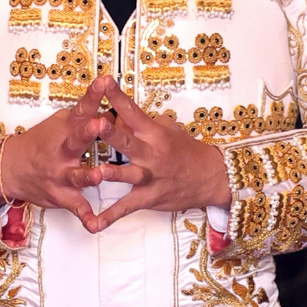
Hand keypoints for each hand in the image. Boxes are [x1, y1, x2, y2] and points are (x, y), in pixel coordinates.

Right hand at [0, 85, 116, 228]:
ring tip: (99, 175)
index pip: (81, 109)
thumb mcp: (59, 123)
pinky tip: (94, 225)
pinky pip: (75, 207)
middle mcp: (62, 152)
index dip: (93, 96)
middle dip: (87, 133)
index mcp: (66, 130)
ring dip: (87, 175)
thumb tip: (112, 103)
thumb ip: (85, 117)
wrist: (10, 169)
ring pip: (77, 175)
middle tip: (99, 123)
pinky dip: (84, 217)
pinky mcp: (61, 195)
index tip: (104, 81)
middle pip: (76, 141)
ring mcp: (60, 175)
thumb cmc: (41, 143)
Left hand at [87, 76, 231, 230]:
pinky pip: (127, 208)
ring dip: (112, 173)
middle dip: (111, 132)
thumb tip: (122, 112)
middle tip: (95, 122)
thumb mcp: (168, 130)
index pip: (133, 112)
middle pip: (128, 141)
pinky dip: (111, 216)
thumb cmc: (186, 151)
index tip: (103, 82)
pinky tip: (94, 224)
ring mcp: (149, 177)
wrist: (213, 177)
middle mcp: (151, 154)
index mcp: (154, 133)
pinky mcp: (149, 198)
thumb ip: (144, 122)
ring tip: (95, 173)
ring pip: (128, 174)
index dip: (117, 97)